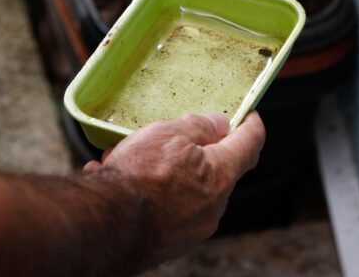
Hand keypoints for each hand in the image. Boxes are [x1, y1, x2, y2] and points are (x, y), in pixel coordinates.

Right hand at [83, 111, 264, 265]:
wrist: (106, 226)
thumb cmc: (139, 176)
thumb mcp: (169, 134)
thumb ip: (198, 126)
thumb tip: (219, 123)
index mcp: (220, 175)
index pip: (249, 145)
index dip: (252, 126)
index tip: (250, 116)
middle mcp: (212, 206)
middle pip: (216, 169)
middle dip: (196, 150)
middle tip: (173, 135)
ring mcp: (191, 228)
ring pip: (185, 188)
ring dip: (165, 170)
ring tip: (130, 157)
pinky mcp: (169, 242)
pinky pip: (165, 207)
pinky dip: (149, 192)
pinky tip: (120, 181)